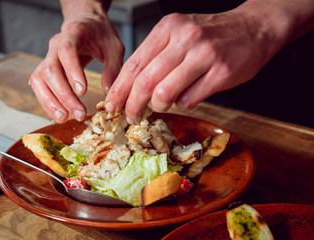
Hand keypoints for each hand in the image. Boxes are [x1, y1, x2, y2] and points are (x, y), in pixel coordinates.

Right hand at [29, 0, 123, 122]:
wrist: (86, 24)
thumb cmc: (101, 35)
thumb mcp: (114, 47)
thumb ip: (113, 68)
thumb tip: (108, 95)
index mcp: (74, 34)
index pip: (67, 51)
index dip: (72, 71)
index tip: (82, 91)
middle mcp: (55, 45)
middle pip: (50, 69)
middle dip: (64, 95)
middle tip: (79, 113)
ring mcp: (47, 57)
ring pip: (39, 79)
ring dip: (50, 101)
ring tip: (64, 118)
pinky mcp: (45, 69)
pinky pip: (38, 85)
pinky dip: (46, 101)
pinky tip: (58, 114)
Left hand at [105, 4, 289, 123]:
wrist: (253, 28)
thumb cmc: (211, 35)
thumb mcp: (178, 34)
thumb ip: (156, 57)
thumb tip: (132, 87)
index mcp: (167, 29)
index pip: (134, 64)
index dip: (119, 89)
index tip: (111, 105)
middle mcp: (184, 39)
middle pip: (145, 81)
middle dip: (133, 105)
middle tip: (131, 117)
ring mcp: (204, 55)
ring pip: (165, 92)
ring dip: (159, 106)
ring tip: (162, 105)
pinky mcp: (222, 72)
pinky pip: (190, 99)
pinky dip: (184, 104)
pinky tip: (189, 96)